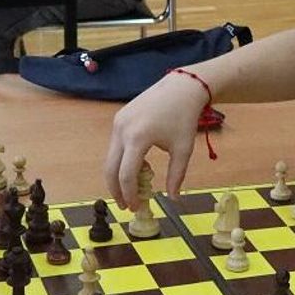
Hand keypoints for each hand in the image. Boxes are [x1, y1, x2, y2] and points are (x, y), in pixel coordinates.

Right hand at [105, 73, 209, 207]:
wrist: (181, 87)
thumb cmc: (184, 118)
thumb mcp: (183, 149)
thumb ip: (176, 176)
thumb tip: (173, 198)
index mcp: (138, 138)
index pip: (126, 175)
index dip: (129, 195)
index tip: (135, 207)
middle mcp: (122, 130)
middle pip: (110, 168)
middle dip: (117, 190)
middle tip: (126, 205)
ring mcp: (118, 123)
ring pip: (110, 158)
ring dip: (119, 176)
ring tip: (133, 189)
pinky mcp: (119, 118)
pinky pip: (115, 146)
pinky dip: (122, 161)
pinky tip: (138, 167)